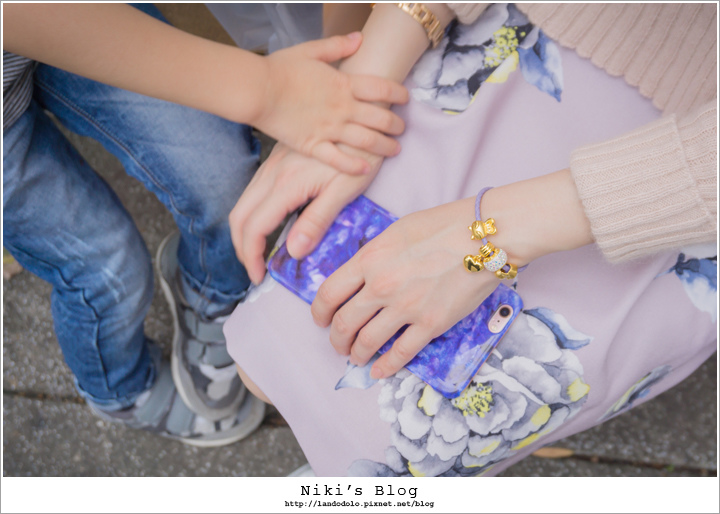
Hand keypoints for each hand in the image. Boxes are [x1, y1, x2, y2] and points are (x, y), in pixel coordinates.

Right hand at [229, 143, 383, 283]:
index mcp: (287, 184)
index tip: (259, 277)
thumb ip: (317, 220)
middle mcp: (272, 173)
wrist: (363, 112)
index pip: (255, 227)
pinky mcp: (278, 160)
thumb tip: (293, 251)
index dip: (252, 257)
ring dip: (245, 232)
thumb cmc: (361, 152)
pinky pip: (254, 192)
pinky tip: (268, 227)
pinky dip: (252, 216)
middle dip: (241, 248)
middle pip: (239, 217)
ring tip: (259, 255)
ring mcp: (272, 164)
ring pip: (243, 203)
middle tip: (255, 270)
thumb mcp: (344, 190)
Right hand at [253, 33, 408, 174]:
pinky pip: (338, 159)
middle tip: (402, 129)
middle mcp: (342, 108)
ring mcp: (329, 129)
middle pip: (380, 117)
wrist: (257, 90)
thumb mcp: (310, 50)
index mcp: (343, 84)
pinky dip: (353, 166)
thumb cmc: (280, 68)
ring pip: (366, 141)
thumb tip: (359, 38)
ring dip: (384, 147)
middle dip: (396, 124)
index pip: (381, 88)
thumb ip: (337, 46)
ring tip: (395, 150)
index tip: (406, 98)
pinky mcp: (313, 145)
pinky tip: (365, 170)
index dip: (397, 93)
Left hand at [311, 198, 502, 378]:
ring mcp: (405, 307)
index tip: (321, 320)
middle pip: (344, 322)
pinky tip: (379, 371)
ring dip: (357, 354)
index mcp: (369, 259)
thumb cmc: (443, 225)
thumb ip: (375, 256)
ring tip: (356, 357)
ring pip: (367, 342)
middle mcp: (381, 286)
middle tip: (339, 344)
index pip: (329, 293)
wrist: (485, 237)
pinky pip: (400, 353)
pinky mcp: (430, 324)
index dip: (319, 312)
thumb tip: (363, 275)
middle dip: (336, 338)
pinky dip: (385, 366)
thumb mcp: (396, 232)